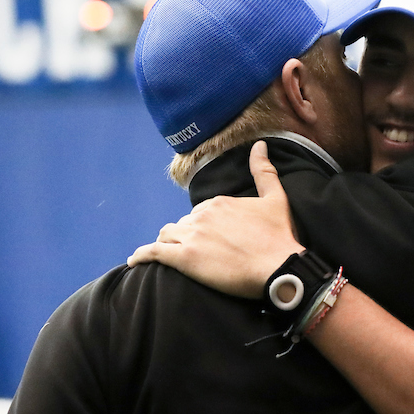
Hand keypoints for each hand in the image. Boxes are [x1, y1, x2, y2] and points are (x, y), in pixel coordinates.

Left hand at [128, 140, 305, 297]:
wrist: (280, 267)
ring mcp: (191, 236)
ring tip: (167, 254)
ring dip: (166, 243)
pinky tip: (134, 261)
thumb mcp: (276, 199)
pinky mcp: (184, 258)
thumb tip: (259, 145)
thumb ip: (264, 172)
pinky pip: (153, 253)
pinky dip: (141, 255)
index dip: (203, 225)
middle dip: (186, 235)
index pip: (200, 212)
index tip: (212, 240)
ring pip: (166, 235)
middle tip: (196, 252)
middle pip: (182, 224)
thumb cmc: (280, 236)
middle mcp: (202, 215)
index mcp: (219, 202)